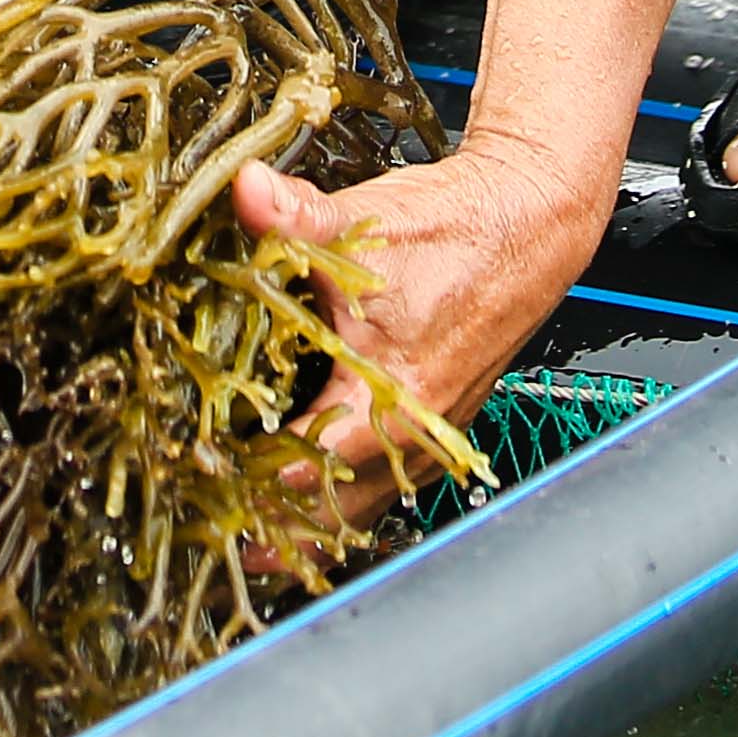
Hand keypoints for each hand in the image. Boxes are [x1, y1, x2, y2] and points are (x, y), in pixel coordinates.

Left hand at [232, 0, 680, 531]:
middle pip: (337, 507)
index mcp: (393, 392)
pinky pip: (389, 482)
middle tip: (222, 539)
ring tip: (261, 546)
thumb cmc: (457, 229)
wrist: (530, 221)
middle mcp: (418, 428)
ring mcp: (433, 432)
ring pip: (367, 503)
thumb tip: (245, 190)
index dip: (254, 479)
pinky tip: (318, 499)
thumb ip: (295, 215)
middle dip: (279, 527)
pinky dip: (349, 497)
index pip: (312, 465)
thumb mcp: (363, 221)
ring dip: (315, 522)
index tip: (207, 488)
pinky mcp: (440, 422)